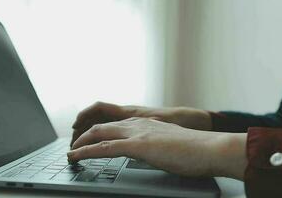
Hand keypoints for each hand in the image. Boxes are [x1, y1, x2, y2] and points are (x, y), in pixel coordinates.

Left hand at [68, 117, 246, 178]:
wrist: (210, 148)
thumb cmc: (195, 151)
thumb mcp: (169, 146)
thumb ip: (155, 146)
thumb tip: (148, 154)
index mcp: (146, 124)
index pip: (115, 126)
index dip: (99, 134)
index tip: (90, 143)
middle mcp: (138, 124)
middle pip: (103, 127)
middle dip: (85, 137)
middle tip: (74, 148)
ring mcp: (137, 133)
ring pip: (99, 134)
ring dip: (81, 144)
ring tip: (70, 153)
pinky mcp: (138, 145)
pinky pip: (105, 148)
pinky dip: (86, 152)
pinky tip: (76, 157)